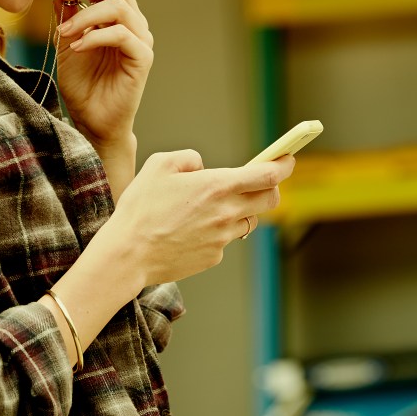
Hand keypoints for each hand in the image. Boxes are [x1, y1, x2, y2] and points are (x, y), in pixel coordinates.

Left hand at [51, 0, 152, 146]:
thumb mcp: (66, 40)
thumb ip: (64, 12)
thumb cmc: (82, 83)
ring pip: (119, 6)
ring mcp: (139, 38)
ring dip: (86, 14)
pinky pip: (122, 34)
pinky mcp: (142, 57)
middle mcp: (131, 21)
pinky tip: (77, 46)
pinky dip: (96, 35)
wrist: (92, 120)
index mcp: (115, 14)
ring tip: (64, 31)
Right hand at [102, 149, 295, 289]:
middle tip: (257, 181)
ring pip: (249, 220)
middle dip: (270, 187)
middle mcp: (227, 213)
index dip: (283, 164)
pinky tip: (191, 229)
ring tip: (213, 206)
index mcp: (218, 186)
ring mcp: (223, 238)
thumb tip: (202, 167)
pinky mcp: (213, 256)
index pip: (268, 174)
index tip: (287, 158)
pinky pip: (226, 239)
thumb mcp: (159, 165)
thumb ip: (188, 158)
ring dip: (242, 210)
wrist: (129, 254)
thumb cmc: (140, 207)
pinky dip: (217, 231)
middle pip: (270, 199)